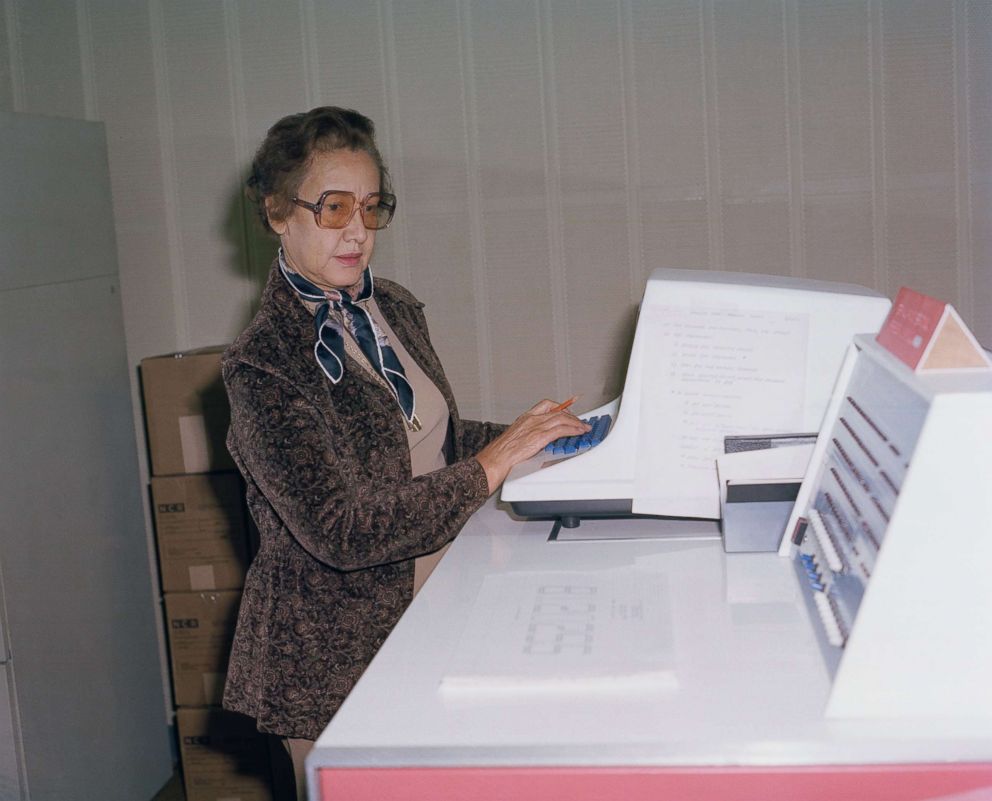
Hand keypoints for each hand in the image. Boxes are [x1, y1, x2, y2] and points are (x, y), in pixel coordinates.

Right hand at [475, 399, 590, 493]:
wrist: (496, 459)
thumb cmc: (502, 453)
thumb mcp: (516, 438)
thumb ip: (529, 435)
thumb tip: (540, 441)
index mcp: (525, 418)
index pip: (546, 404)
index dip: (560, 406)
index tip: (569, 410)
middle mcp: (532, 419)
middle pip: (558, 411)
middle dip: (572, 416)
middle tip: (580, 421)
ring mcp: (536, 427)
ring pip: (562, 418)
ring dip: (576, 423)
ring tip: (583, 427)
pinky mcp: (540, 436)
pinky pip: (561, 429)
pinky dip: (573, 429)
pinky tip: (579, 432)